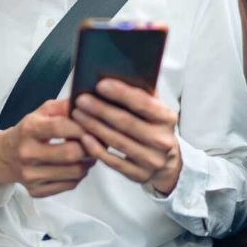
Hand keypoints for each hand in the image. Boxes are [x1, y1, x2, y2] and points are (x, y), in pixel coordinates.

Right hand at [0, 99, 94, 197]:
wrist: (4, 156)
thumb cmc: (28, 131)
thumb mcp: (42, 112)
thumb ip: (64, 106)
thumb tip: (87, 105)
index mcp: (29, 129)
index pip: (59, 127)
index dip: (81, 127)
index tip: (93, 126)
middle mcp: (27, 153)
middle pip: (70, 153)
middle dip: (89, 147)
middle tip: (96, 142)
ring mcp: (31, 175)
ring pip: (74, 172)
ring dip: (88, 162)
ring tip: (89, 153)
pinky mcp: (36, 191)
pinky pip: (69, 185)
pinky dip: (79, 175)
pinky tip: (77, 165)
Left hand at [71, 79, 181, 194]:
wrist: (166, 163)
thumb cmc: (154, 128)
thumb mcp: (156, 110)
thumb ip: (143, 94)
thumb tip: (122, 72)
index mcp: (168, 118)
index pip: (143, 103)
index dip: (121, 93)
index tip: (100, 85)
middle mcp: (162, 140)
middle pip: (126, 122)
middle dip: (100, 109)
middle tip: (82, 100)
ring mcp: (151, 160)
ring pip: (117, 141)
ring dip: (94, 126)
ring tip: (78, 114)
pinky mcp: (139, 175)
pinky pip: (113, 161)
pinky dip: (97, 148)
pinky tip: (84, 137)